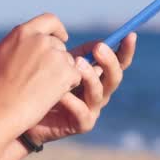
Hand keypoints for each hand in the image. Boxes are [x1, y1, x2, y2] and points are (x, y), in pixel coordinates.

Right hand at [0, 13, 82, 134]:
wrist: (4, 109)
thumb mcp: (1, 54)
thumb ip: (19, 41)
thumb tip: (32, 35)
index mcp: (23, 33)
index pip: (49, 20)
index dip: (58, 29)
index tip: (62, 38)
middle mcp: (40, 40)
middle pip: (59, 45)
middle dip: (56, 59)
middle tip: (43, 78)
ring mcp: (55, 55)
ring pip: (68, 61)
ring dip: (61, 73)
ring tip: (42, 88)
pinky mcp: (66, 71)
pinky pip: (76, 75)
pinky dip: (68, 85)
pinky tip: (51, 94)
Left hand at [24, 32, 137, 146]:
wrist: (29, 114)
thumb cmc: (46, 86)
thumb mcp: (63, 65)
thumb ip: (80, 54)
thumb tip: (97, 42)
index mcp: (99, 76)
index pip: (120, 62)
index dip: (126, 49)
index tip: (129, 34)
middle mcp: (101, 92)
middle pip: (115, 77)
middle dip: (109, 61)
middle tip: (98, 48)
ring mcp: (93, 109)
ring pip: (99, 93)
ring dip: (90, 77)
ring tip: (76, 64)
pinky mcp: (83, 124)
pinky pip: (82, 111)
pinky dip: (72, 101)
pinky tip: (61, 93)